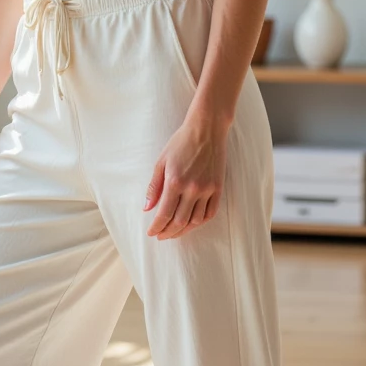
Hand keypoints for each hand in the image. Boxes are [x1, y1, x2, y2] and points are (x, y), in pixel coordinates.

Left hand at [143, 115, 230, 239]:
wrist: (206, 129)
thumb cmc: (180, 142)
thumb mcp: (161, 162)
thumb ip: (153, 187)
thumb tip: (147, 208)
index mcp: (175, 182)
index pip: (164, 214)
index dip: (156, 227)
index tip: (151, 232)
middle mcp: (192, 189)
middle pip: (179, 221)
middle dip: (168, 232)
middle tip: (161, 235)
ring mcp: (207, 189)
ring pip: (195, 220)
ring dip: (184, 230)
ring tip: (174, 232)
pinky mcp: (218, 188)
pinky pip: (210, 213)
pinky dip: (200, 222)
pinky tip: (192, 223)